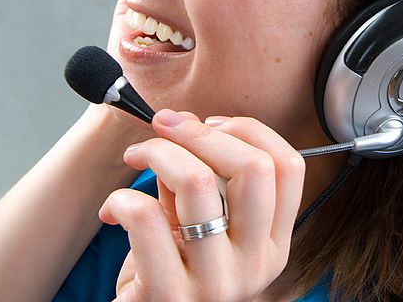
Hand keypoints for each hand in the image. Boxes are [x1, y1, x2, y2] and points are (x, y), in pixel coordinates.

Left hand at [98, 108, 306, 301]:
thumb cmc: (169, 270)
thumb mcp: (197, 223)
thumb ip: (199, 174)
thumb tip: (186, 119)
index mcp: (272, 244)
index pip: (288, 166)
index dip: (248, 130)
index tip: (209, 123)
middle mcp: (255, 265)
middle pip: (252, 167)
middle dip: (199, 132)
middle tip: (163, 126)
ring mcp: (216, 283)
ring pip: (197, 180)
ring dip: (158, 151)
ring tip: (137, 156)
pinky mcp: (168, 294)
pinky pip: (145, 215)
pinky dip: (121, 197)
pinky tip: (114, 208)